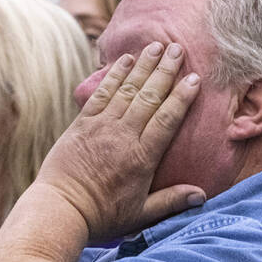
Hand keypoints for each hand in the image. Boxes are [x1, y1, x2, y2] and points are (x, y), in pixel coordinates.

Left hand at [38, 41, 203, 242]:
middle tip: (177, 48)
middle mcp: (123, 136)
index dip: (182, 96)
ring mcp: (101, 126)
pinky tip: (125, 60)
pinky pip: (101, 93)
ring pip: (127, 89)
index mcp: (142, 157)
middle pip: (149, 96)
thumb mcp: (141, 214)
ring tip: (156, 45)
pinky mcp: (82, 123)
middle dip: (165, 70)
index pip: (167, 119)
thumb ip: (171, 201)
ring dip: (142, 65)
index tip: (194, 77)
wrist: (60, 209)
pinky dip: (114, 75)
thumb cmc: (102, 216)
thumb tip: (201, 196)